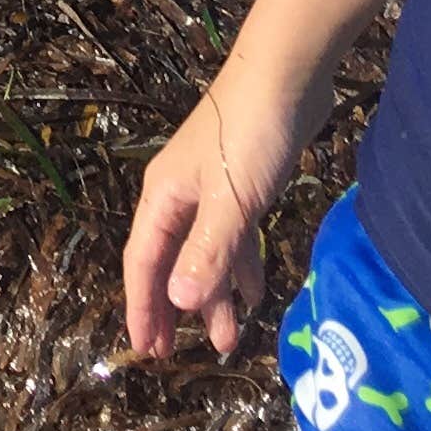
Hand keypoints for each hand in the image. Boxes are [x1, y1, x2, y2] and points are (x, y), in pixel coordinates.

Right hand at [119, 69, 327, 360]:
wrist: (287, 76)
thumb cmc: (250, 136)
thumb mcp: (230, 201)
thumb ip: (207, 253)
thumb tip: (180, 304)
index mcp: (164, 198)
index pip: (144, 262)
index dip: (143, 306)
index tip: (145, 349)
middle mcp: (180, 196)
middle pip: (169, 262)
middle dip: (171, 308)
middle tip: (173, 354)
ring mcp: (211, 191)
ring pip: (205, 255)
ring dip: (214, 296)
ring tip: (225, 341)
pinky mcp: (242, 186)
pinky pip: (233, 239)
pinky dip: (240, 268)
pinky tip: (255, 295)